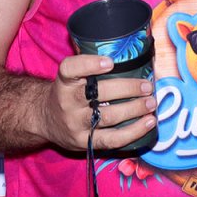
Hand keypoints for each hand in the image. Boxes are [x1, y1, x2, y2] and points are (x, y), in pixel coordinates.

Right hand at [39, 54, 156, 151]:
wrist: (45, 120)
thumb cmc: (66, 93)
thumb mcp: (69, 77)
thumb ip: (89, 67)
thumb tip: (129, 54)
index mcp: (63, 82)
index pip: (70, 69)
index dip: (89, 64)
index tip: (110, 62)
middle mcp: (67, 102)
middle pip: (98, 93)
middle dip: (127, 88)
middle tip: (147, 86)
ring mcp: (76, 124)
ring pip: (108, 117)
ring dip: (134, 109)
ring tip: (151, 103)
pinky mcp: (85, 142)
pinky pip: (112, 139)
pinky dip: (134, 132)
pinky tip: (149, 122)